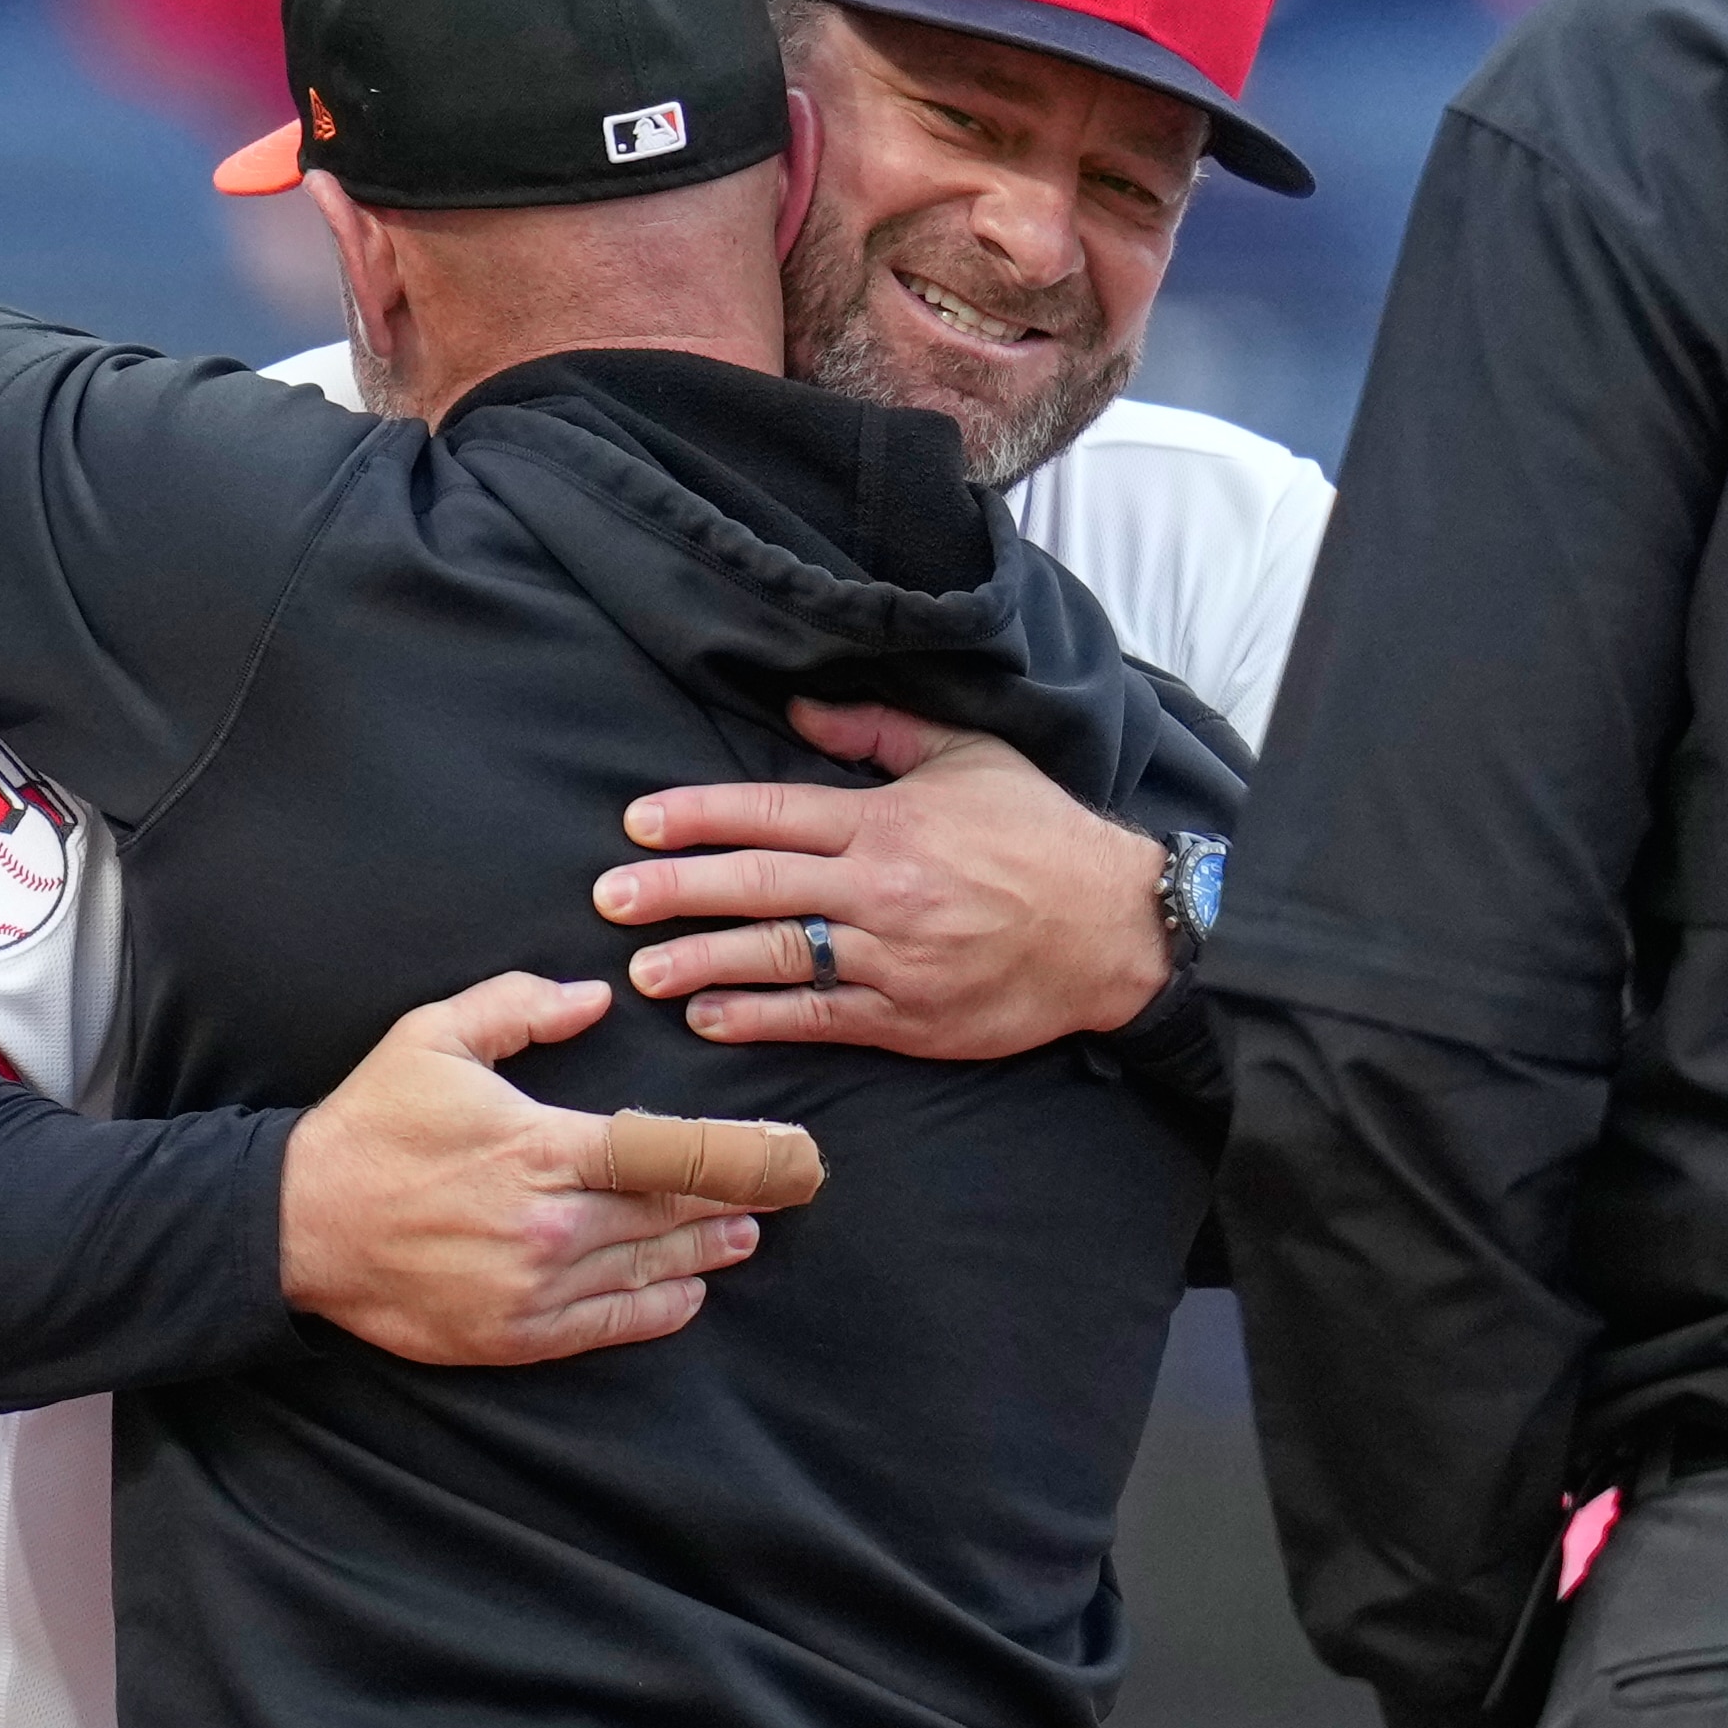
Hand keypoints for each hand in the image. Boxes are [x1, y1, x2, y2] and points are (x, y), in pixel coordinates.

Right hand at [280, 973, 787, 1365]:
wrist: (297, 1226)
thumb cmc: (371, 1126)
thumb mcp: (434, 1039)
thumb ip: (519, 1007)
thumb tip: (594, 997)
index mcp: (542, 1146)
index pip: (670, 1152)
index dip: (740, 1156)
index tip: (788, 1151)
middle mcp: (550, 1222)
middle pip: (673, 1215)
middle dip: (738, 1203)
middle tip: (786, 1192)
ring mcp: (533, 1286)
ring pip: (650, 1271)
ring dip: (707, 1254)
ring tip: (744, 1236)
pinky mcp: (513, 1335)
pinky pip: (609, 1326)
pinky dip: (658, 1311)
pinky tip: (688, 1295)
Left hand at [594, 699, 1172, 1059]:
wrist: (1114, 929)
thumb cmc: (1039, 836)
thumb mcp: (968, 757)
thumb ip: (878, 733)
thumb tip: (797, 709)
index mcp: (889, 820)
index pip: (772, 812)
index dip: (700, 817)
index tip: (640, 821)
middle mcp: (883, 887)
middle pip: (758, 885)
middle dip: (675, 890)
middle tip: (612, 896)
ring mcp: (895, 957)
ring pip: (781, 956)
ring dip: (704, 962)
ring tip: (645, 969)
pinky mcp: (910, 1016)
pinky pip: (822, 1017)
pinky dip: (762, 1018)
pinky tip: (712, 1017)